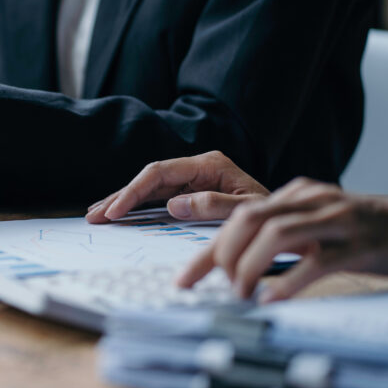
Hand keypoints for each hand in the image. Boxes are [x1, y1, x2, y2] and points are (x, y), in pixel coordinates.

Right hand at [86, 151, 268, 222]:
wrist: (293, 222)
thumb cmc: (275, 216)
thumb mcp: (250, 210)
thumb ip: (215, 205)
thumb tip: (173, 205)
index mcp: (209, 165)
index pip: (159, 173)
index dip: (133, 192)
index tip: (115, 211)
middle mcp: (197, 169)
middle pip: (148, 179)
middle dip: (119, 197)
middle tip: (94, 215)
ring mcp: (193, 181)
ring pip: (148, 189)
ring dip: (122, 202)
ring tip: (97, 215)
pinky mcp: (191, 195)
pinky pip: (157, 199)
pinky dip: (136, 208)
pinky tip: (119, 215)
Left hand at [179, 178, 387, 300]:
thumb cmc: (362, 233)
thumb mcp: (317, 226)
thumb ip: (280, 236)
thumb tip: (232, 265)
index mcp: (297, 195)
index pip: (237, 217)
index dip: (206, 251)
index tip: (183, 280)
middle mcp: (313, 201)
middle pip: (249, 218)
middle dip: (224, 254)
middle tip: (219, 285)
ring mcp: (337, 220)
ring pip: (277, 234)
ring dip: (250, 267)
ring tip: (240, 294)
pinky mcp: (360, 245)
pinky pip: (318, 261)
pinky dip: (289, 281)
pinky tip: (272, 298)